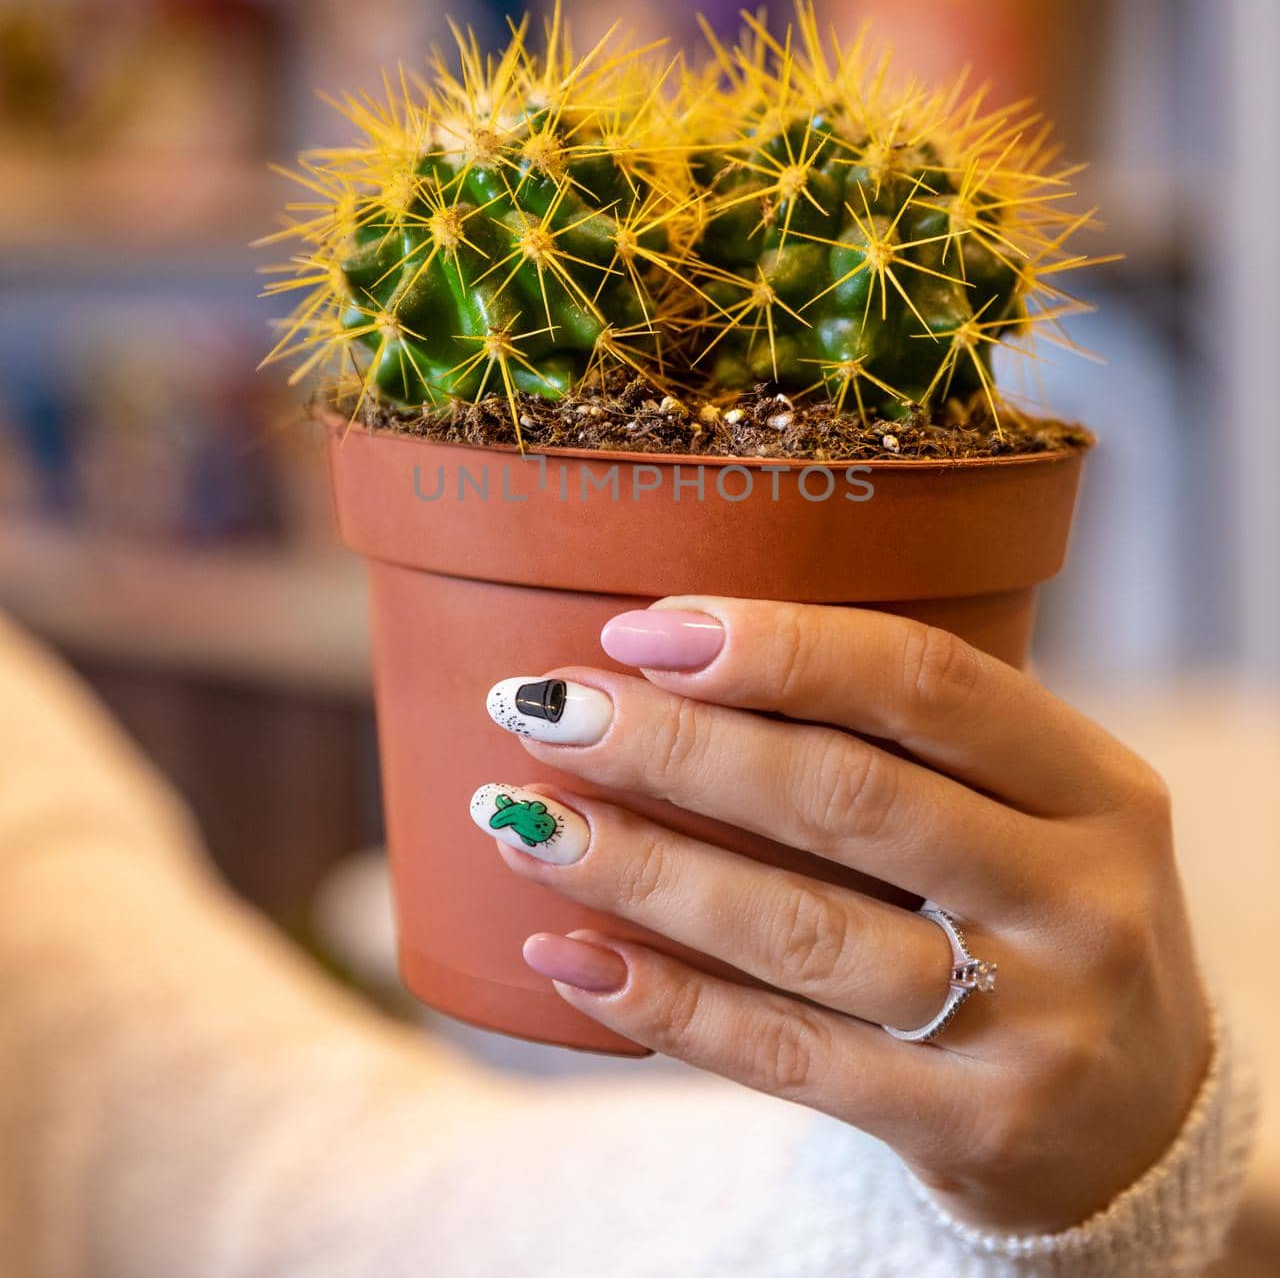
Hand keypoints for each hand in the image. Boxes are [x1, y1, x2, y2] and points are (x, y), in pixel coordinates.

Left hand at [476, 597, 1210, 1233]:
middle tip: (545, 708)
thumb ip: (909, 738)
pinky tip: (567, 952)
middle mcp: (1079, 898)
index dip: (775, 646)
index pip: (925, 681)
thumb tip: (682, 650)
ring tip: (522, 820)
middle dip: (674, 745)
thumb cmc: (1041, 914)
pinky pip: (782, 1056)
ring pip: (796, 927)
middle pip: (843, 796)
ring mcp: (1032, 1022)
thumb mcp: (1036, 806)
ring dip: (639, 867)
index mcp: (1097, 785)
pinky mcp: (967, 1125)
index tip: (642, 628)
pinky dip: (662, 1001)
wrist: (1137, 1122)